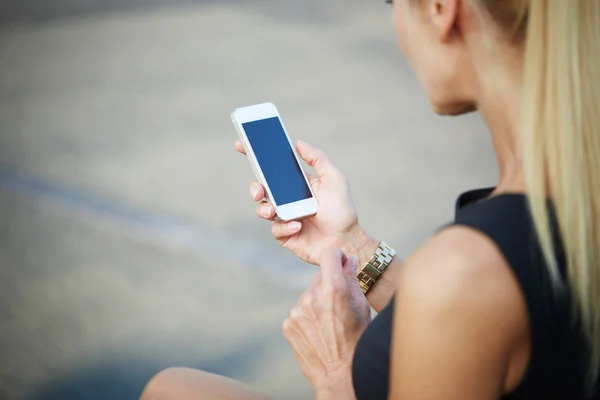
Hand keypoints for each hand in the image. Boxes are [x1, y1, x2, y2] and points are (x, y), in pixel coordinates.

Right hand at [235, 140, 364, 264]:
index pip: (273, 168)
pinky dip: (284, 226)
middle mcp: (288, 199)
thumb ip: (318, 160)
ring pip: (262, 209)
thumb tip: (298, 143)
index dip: (256, 157)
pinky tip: (298, 226)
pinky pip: (275, 229)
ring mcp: (285, 217)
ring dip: (264, 209)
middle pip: (261, 188)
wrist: (346, 241)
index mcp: (297, 183)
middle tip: (259, 190)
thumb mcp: (334, 180)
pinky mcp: (285, 235)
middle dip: (255, 187)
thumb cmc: (342, 211)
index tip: (242, 145)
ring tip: (274, 211)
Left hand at [282, 248, 370, 394]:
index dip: (336, 257)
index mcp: (333, 289)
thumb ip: (352, 280)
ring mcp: (297, 310)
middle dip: (328, 285)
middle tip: (339, 305)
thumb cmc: (357, 340)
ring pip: (308, 294)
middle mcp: (311, 296)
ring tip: (329, 323)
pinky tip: (318, 331)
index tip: (340, 263)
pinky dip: (307, 317)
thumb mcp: (362, 307)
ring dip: (317, 302)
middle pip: (319, 277)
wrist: (339, 374)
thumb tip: (347, 260)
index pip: (329, 255)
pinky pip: (299, 311)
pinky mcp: (288, 323)